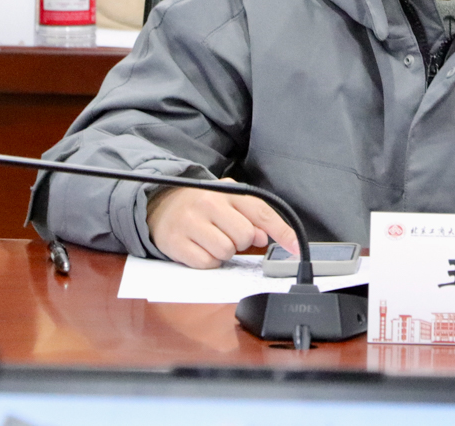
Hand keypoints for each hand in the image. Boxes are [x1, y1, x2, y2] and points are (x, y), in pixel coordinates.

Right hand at [146, 179, 299, 268]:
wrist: (159, 204)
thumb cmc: (201, 205)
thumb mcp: (228, 200)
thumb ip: (251, 215)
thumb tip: (264, 237)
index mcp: (227, 191)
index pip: (261, 212)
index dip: (282, 232)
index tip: (295, 248)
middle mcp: (208, 204)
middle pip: (245, 236)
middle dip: (240, 241)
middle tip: (227, 234)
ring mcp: (190, 223)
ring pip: (226, 251)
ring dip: (223, 252)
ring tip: (212, 239)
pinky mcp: (176, 242)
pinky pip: (206, 263)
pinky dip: (207, 261)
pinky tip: (199, 247)